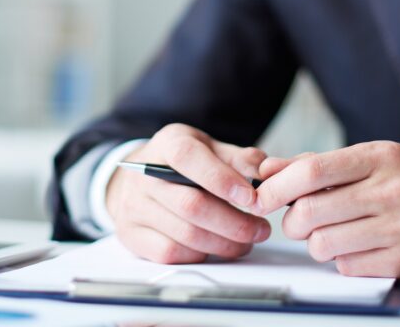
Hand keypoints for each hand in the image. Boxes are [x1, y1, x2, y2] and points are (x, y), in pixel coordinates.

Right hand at [106, 124, 271, 263]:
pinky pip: (170, 253)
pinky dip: (199, 255)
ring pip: (185, 234)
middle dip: (234, 223)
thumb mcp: (209, 148)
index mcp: (167, 145)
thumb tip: (267, 173)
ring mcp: (134, 207)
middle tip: (261, 229)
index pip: (188, 158)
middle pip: (191, 205)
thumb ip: (238, 158)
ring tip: (246, 242)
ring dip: (224, 244)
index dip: (222, 179)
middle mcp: (144, 176)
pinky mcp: (132, 235)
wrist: (137, 179)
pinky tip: (214, 248)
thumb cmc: (181, 164)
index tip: (252, 198)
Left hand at [253, 141, 399, 283]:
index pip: (312, 170)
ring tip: (330, 235)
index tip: (263, 196)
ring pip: (325, 244)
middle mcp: (392, 190)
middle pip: (311, 211)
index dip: (277, 187)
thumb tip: (269, 168)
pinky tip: (356, 250)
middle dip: (294, 222)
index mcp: (381, 157)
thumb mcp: (380, 159)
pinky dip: (343, 262)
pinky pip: (350, 267)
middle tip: (300, 221)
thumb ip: (323, 164)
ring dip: (317, 244)